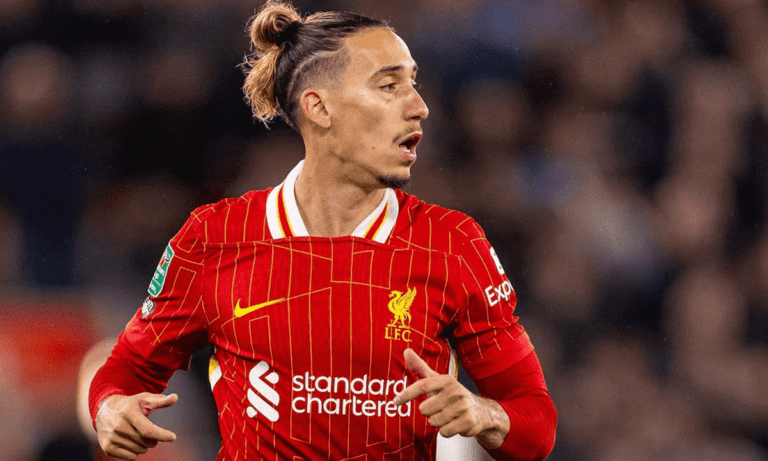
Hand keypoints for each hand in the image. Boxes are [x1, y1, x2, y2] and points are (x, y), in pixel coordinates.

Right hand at [95, 392, 177, 459]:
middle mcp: (118, 425)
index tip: (173, 437)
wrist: (104, 411)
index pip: (147, 429)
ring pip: (139, 450)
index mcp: (128, 412)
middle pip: (145, 441)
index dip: (161, 435)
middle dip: (153, 440)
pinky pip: (130, 458)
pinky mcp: (107, 448)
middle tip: (150, 433)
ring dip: (144, 446)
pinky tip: (130, 442)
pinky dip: (134, 452)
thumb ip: (160, 400)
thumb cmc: (130, 405)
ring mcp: (111, 437)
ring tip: (138, 436)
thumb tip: (175, 397)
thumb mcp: (144, 399)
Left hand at [393, 349, 509, 448]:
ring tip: (448, 415)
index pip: (422, 385)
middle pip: (424, 409)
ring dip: (438, 422)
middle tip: (440, 408)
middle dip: (429, 412)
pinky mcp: (467, 421)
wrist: (481, 411)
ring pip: (433, 422)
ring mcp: (462, 406)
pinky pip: (444, 431)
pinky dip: (446, 430)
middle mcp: (455, 391)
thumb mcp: (437, 380)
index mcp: (446, 380)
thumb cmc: (453, 395)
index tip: (396, 401)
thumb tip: (406, 351)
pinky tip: (454, 423)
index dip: (407, 394)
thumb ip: (420, 367)